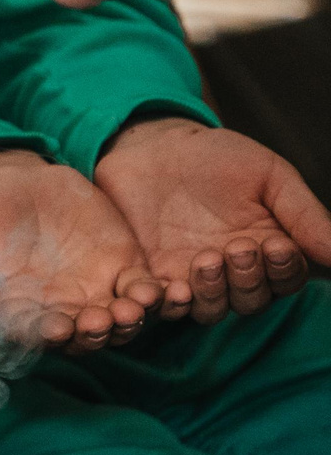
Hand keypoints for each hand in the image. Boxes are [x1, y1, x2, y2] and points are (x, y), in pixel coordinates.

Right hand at [0, 150, 162, 353]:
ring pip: (121, 322)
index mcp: (21, 313)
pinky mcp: (123, 268)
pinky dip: (157, 295)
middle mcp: (61, 312)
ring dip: (130, 321)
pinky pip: (146, 290)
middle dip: (94, 333)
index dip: (47, 337)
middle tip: (98, 320)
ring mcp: (96, 293)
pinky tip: (161, 289)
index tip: (53, 329)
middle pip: (85, 337)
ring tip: (132, 307)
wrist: (12, 180)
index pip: (36, 336)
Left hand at [94, 118, 330, 323]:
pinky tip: (171, 289)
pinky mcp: (150, 277)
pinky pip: (162, 303)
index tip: (278, 247)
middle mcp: (232, 274)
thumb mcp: (268, 176)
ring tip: (207, 260)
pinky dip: (168, 302)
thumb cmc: (217, 158)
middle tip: (238, 248)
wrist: (153, 146)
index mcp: (268, 251)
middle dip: (249, 278)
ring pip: (211, 308)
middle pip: (251, 299)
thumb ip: (303, 214)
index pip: (286, 277)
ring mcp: (190, 279)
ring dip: (213, 292)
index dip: (285, 269)